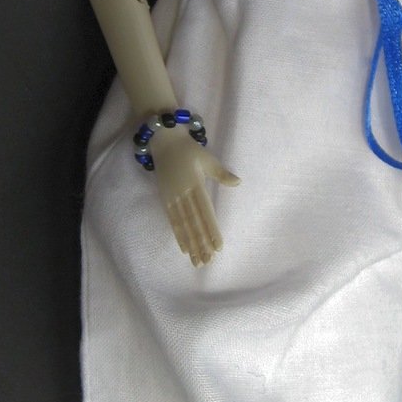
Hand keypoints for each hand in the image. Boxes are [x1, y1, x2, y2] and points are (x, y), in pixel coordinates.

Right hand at [151, 128, 239, 264]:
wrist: (163, 140)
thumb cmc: (189, 149)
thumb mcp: (207, 158)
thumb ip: (221, 173)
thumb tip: (238, 182)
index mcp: (195, 184)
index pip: (205, 213)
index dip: (211, 231)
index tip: (218, 247)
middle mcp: (183, 194)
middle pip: (193, 224)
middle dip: (201, 244)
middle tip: (208, 261)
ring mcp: (172, 197)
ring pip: (183, 225)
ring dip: (190, 244)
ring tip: (197, 260)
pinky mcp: (165, 199)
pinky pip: (172, 220)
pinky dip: (178, 235)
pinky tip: (184, 248)